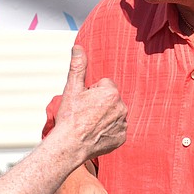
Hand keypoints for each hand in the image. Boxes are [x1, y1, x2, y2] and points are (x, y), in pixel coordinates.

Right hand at [54, 46, 126, 160]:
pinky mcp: (122, 137)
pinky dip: (108, 131)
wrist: (69, 145)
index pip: (104, 85)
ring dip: (105, 117)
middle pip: (110, 99)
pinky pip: (116, 129)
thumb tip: (78, 47)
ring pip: (114, 114)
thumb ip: (78, 66)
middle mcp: (121, 107)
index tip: (83, 103)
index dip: (92, 93)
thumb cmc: (70, 117)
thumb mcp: (72, 89)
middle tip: (85, 114)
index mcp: (111, 92)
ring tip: (89, 124)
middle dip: (100, 104)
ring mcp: (123, 124)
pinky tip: (96, 134)